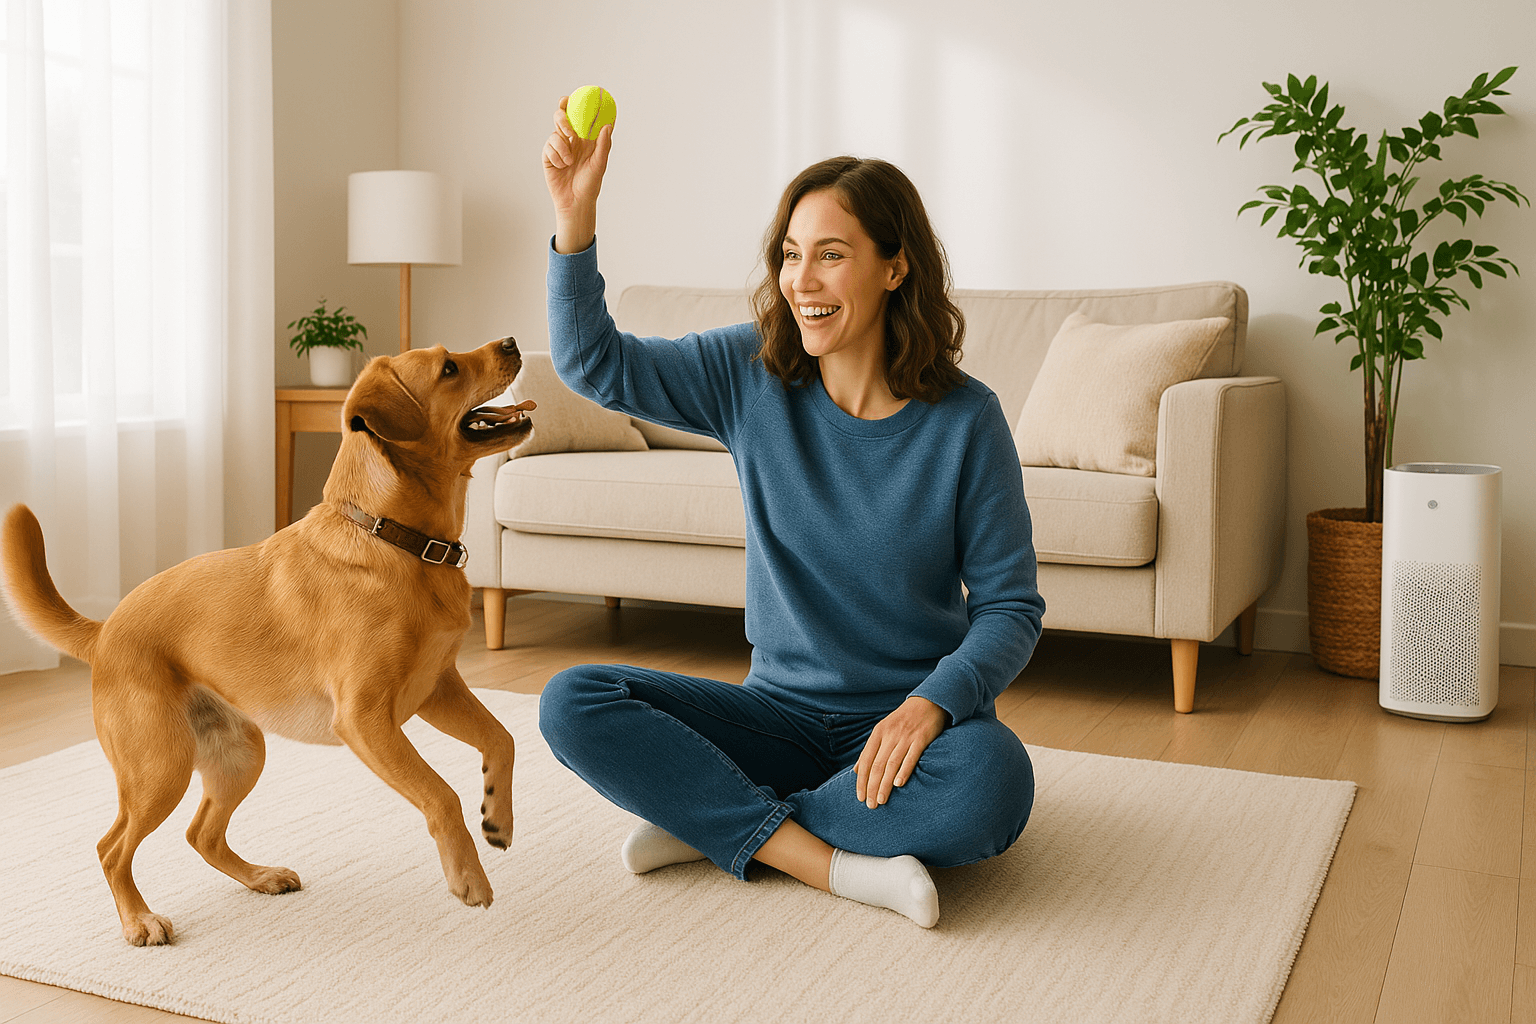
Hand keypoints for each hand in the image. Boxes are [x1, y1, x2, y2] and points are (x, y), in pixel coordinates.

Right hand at [542, 96, 611, 253]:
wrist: (575, 202)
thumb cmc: (590, 184)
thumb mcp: (600, 164)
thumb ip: (604, 144)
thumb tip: (608, 126)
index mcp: (585, 140)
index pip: (580, 117)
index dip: (576, 105)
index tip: (575, 96)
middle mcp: (571, 141)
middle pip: (562, 119)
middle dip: (562, 118)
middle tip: (568, 128)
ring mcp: (558, 148)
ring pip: (555, 134)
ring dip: (563, 146)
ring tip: (570, 161)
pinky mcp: (548, 156)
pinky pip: (549, 147)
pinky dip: (556, 156)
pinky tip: (562, 166)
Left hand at [854, 696, 946, 808]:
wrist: (929, 701)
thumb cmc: (904, 719)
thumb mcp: (884, 730)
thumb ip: (871, 750)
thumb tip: (857, 770)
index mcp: (878, 733)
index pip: (866, 760)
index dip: (861, 780)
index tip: (859, 797)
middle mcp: (890, 735)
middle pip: (877, 765)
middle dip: (872, 786)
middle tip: (871, 805)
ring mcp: (906, 736)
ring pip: (891, 764)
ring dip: (885, 784)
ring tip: (881, 800)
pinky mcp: (921, 738)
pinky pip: (911, 757)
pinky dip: (904, 771)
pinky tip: (899, 784)